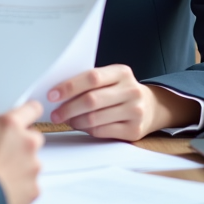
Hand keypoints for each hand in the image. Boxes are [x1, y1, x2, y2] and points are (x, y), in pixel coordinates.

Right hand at [0, 101, 43, 203]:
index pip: (31, 109)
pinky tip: (5, 186)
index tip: (26, 115)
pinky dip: (22, 184)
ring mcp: (33, 165)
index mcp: (10, 125)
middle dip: (22, 142)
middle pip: (33, 136)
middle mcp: (26, 142)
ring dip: (22, 164)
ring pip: (33, 161)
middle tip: (2, 151)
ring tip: (0, 172)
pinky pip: (31, 183)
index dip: (28, 112)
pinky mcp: (34, 187)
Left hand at [47, 65, 199, 140]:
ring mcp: (135, 111)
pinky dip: (87, 130)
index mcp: (122, 72)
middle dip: (68, 108)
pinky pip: (102, 131)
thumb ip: (90, 82)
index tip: (52, 94)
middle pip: (91, 100)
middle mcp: (131, 90)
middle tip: (55, 114)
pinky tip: (81, 126)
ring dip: (75, 121)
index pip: (92, 77)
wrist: (151, 107)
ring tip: (66, 120)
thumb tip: (58, 94)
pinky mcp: (134, 130)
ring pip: (95, 119)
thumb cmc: (121, 91)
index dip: (69, 86)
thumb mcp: (111, 79)